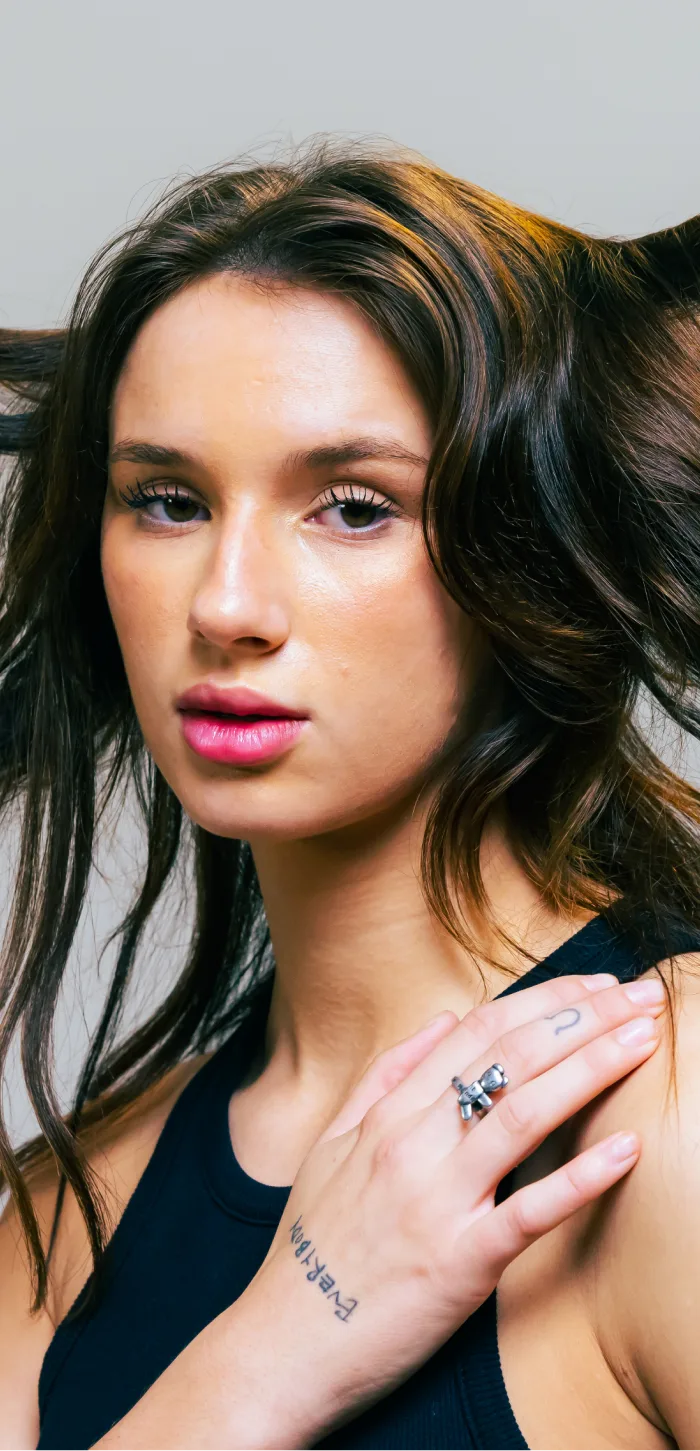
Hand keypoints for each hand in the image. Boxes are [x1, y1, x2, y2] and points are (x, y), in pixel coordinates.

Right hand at [245, 971, 664, 1443]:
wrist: (282, 1343)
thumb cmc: (311, 1248)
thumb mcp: (330, 1145)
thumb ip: (383, 1078)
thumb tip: (440, 1020)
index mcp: (387, 1113)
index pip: (479, 1032)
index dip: (544, 1000)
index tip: (596, 983)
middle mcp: (411, 1143)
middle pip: (510, 1058)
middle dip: (583, 1017)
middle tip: (641, 995)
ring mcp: (436, 1200)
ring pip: (522, 1112)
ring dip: (591, 1068)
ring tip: (643, 1039)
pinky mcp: (459, 1263)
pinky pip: (528, 1212)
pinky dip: (581, 1178)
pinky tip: (626, 1149)